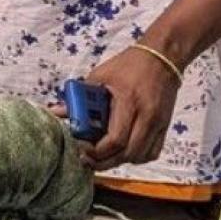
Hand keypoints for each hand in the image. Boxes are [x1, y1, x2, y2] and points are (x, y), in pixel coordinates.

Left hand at [80, 45, 180, 170]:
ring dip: (121, 161)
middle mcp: (147, 115)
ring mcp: (158, 122)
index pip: (115, 139)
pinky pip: (152, 153)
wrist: (162, 57)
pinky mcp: (165, 126)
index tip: (83, 150)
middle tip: (89, 159)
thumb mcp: (100, 76)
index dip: (97, 151)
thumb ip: (79, 97)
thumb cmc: (128, 65)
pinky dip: (137, 157)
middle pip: (127, 153)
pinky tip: (124, 151)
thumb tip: (55, 112)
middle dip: (105, 162)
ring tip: (104, 155)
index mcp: (128, 101)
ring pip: (140, 157)